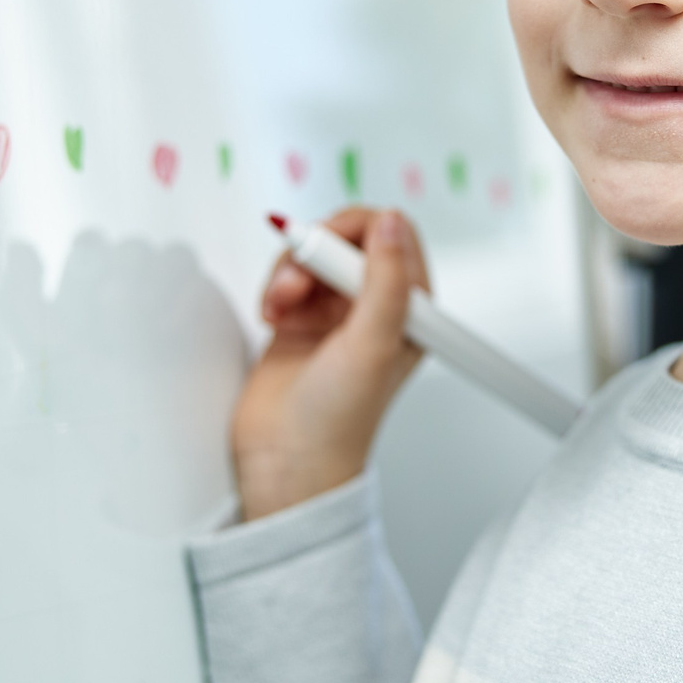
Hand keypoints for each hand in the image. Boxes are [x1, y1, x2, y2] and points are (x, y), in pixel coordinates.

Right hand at [230, 208, 428, 520]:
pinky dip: (275, 287)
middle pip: (346, 237)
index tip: (330, 246)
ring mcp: (336, 312)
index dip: (357, 229)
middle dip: (315, 251)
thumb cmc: (338, 419)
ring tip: (283, 304)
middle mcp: (375, 307)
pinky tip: (273, 314)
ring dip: (290, 271)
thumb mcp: (373, 344)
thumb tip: (393, 223)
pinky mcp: (301, 318)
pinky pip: (287, 276)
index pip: (394, 235)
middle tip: (299, 280)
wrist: (286, 458)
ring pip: (312, 254)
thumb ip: (387, 280)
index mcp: (409, 309)